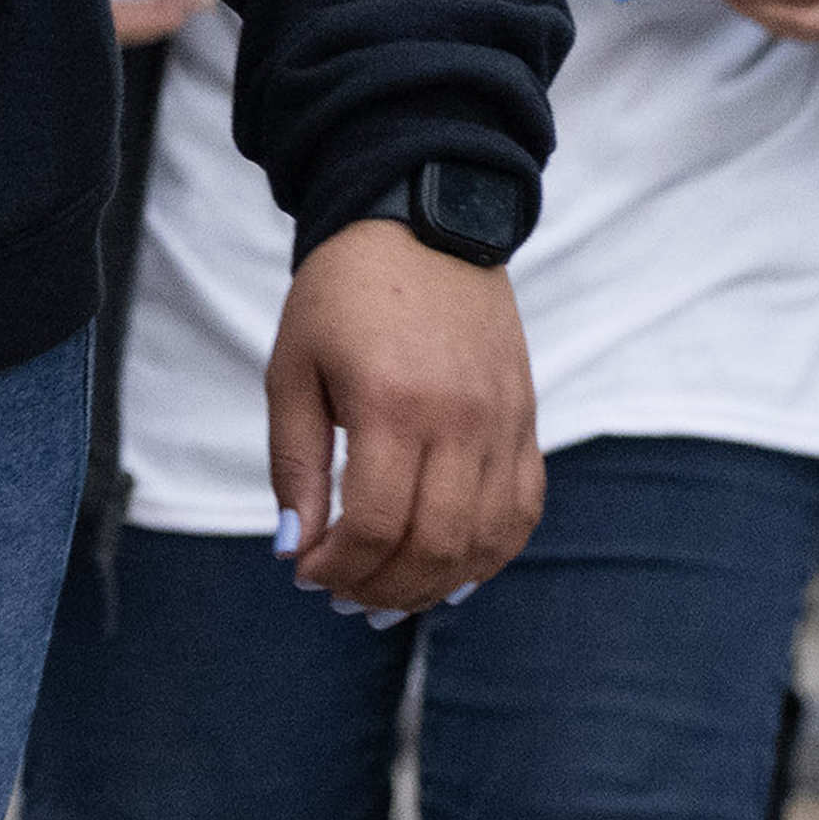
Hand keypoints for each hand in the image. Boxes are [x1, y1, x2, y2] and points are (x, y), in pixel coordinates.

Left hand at [266, 216, 540, 616]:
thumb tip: (293, 547)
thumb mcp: (292, 368)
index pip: (377, 525)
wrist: (422, 224)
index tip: (306, 573)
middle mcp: (460, 419)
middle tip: (342, 596)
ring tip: (388, 593)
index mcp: (392, 402)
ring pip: (484, 540)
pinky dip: (488, 554)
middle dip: (382, 587)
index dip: (339, 566)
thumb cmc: (342, 294)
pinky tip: (447, 569)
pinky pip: (522, 511)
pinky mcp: (526, 420)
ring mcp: (504, 422)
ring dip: (433, 584)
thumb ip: (294, 463)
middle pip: (434, 545)